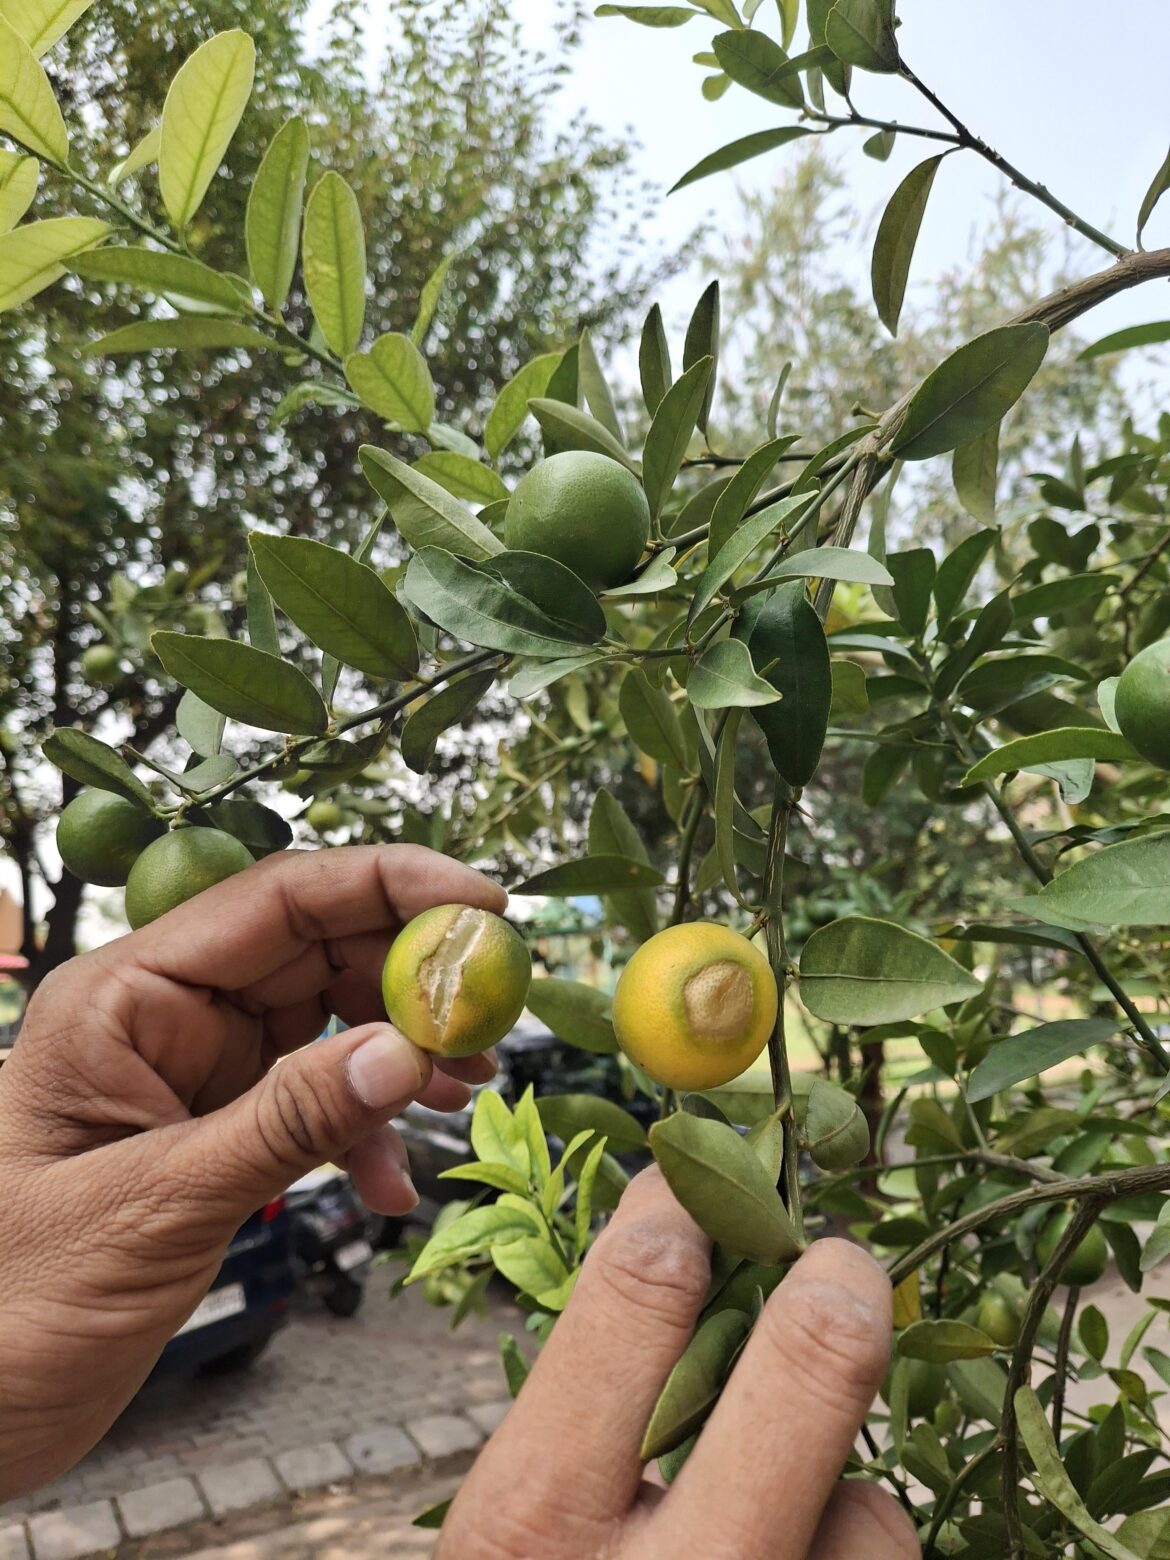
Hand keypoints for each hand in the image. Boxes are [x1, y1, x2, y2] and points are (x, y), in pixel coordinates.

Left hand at [0, 844, 502, 1498]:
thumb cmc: (12, 1304)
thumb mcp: (155, 1206)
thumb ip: (284, 1123)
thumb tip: (405, 1052)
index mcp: (127, 995)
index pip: (278, 898)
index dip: (389, 885)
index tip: (485, 905)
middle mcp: (165, 1013)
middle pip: (317, 948)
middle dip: (411, 976)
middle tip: (492, 1018)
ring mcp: (194, 1068)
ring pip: (328, 1020)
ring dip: (401, 1053)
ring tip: (461, 1096)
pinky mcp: (215, 1126)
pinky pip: (315, 1098)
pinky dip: (364, 1131)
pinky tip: (389, 1187)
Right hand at [439, 1169, 918, 1559]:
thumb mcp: (514, 1548)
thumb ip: (579, 1432)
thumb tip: (674, 1268)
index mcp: (530, 1531)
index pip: (631, 1305)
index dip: (681, 1213)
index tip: (700, 1181)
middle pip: (802, 1380)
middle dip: (834, 1288)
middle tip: (839, 1260)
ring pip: (876, 1516)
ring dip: (849, 1496)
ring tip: (792, 1523)